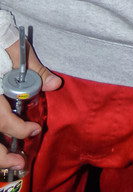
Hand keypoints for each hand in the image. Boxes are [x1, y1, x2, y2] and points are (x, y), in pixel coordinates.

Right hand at [1, 37, 61, 171]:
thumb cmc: (0, 40)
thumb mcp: (17, 51)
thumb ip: (35, 70)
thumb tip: (56, 85)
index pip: (0, 117)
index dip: (16, 128)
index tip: (34, 129)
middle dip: (0, 155)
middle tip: (20, 160)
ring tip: (13, 163)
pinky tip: (3, 152)